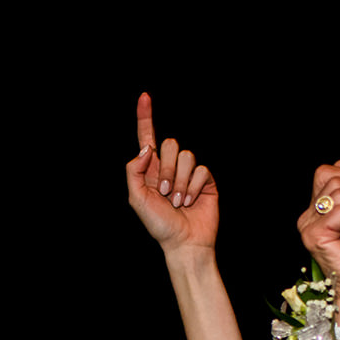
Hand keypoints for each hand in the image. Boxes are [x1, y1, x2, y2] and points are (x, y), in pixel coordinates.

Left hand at [126, 94, 217, 251]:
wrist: (184, 243)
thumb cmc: (159, 225)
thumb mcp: (136, 199)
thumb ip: (134, 171)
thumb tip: (147, 149)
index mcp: (150, 170)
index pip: (147, 138)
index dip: (145, 117)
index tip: (144, 96)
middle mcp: (170, 168)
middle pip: (171, 144)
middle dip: (166, 169)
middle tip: (165, 193)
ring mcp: (189, 173)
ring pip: (188, 156)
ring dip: (180, 181)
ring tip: (178, 201)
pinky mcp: (206, 180)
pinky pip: (201, 169)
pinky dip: (194, 187)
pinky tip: (191, 202)